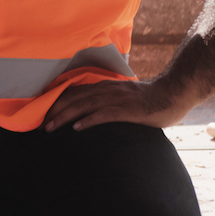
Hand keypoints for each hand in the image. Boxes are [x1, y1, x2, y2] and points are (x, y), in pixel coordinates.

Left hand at [42, 78, 198, 131]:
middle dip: (55, 109)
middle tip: (41, 123)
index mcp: (105, 87)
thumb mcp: (125, 96)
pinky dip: (89, 121)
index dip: (58, 101)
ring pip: (84, 105)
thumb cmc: (150, 99)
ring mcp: (116, 98)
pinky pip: (104, 115)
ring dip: (65, 116)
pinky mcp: (127, 109)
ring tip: (51, 126)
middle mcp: (107, 90)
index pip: (75, 92)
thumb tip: (95, 109)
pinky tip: (77, 128)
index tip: (43, 111)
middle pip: (74, 98)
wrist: (173, 93)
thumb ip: (110, 100)